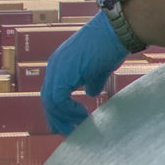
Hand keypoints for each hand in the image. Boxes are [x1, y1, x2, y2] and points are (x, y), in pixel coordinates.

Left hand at [41, 14, 125, 134]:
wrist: (116, 31)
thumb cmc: (111, 45)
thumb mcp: (99, 68)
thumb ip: (92, 81)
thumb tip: (90, 93)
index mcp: (61, 65)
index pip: (53, 93)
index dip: (60, 111)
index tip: (72, 124)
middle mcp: (54, 66)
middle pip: (48, 100)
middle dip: (58, 119)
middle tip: (71, 133)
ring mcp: (57, 69)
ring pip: (50, 102)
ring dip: (64, 118)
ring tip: (78, 127)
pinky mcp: (63, 73)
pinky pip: (58, 100)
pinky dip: (69, 112)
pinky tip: (83, 116)